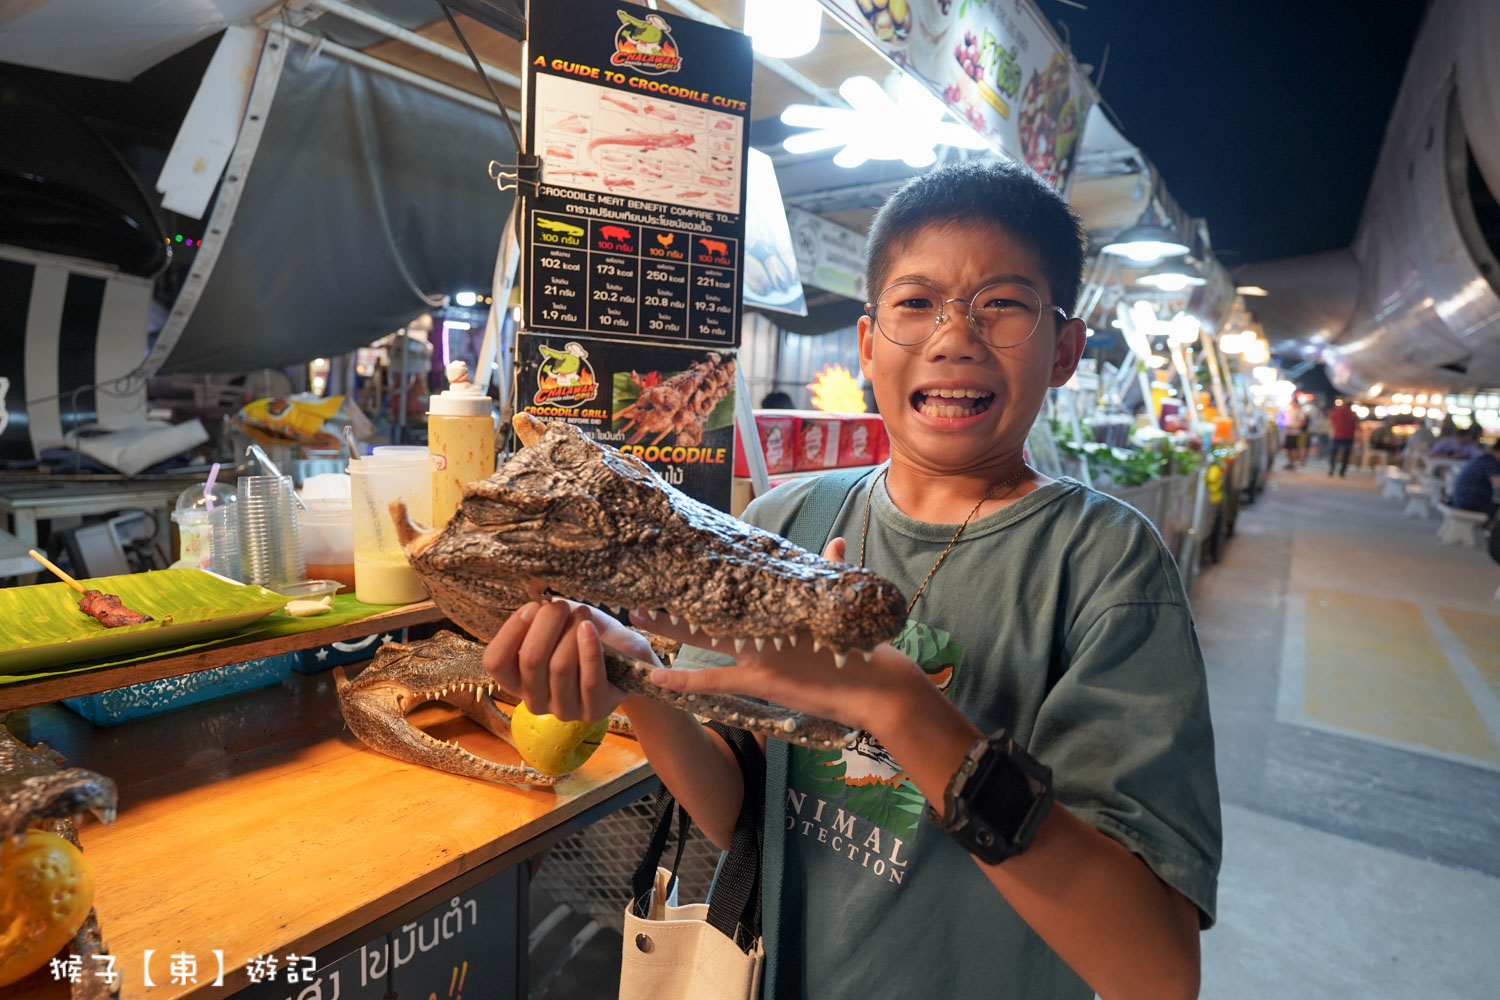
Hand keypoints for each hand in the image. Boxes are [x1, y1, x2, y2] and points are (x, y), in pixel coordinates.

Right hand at [483, 600, 659, 722]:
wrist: (625, 659)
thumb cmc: (584, 638)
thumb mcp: (560, 623)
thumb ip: (543, 616)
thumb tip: (539, 606)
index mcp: (516, 680)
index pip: (495, 662)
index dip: (511, 631)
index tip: (532, 607)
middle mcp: (535, 700)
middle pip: (530, 660)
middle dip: (546, 625)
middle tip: (560, 606)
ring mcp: (564, 710)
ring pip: (559, 667)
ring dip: (571, 633)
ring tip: (583, 614)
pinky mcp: (593, 711)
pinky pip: (589, 680)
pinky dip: (589, 650)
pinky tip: (590, 629)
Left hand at [629, 537, 924, 736]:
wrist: (879, 687)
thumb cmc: (864, 650)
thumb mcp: (842, 607)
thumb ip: (831, 572)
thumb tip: (834, 541)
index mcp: (780, 608)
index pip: (733, 588)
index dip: (702, 578)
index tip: (677, 564)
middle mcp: (764, 626)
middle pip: (709, 605)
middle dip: (674, 596)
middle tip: (641, 583)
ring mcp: (760, 653)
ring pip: (702, 637)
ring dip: (668, 628)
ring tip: (636, 617)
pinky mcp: (761, 679)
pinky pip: (714, 679)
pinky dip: (684, 679)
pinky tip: (656, 677)